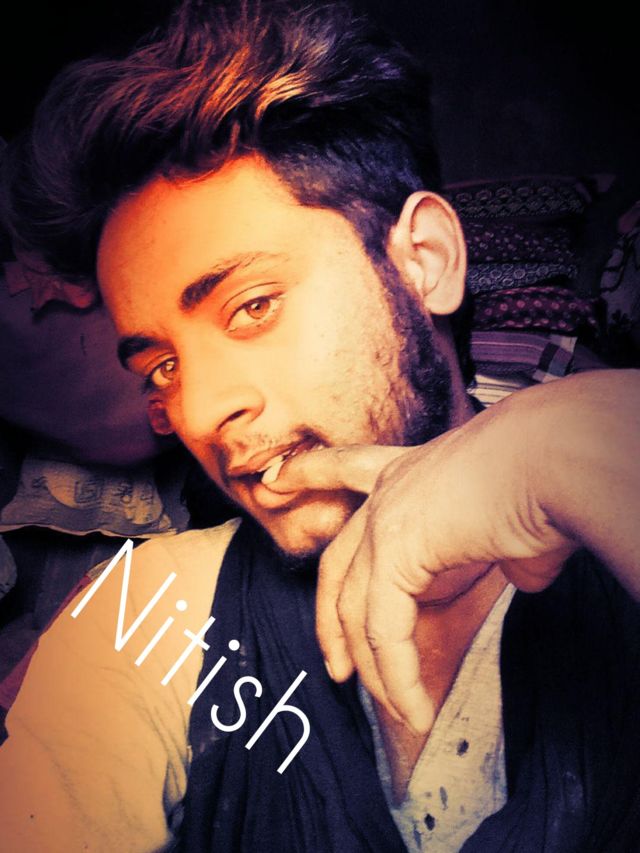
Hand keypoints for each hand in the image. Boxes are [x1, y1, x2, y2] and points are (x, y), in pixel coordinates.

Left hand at [270, 371, 639, 731]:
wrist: (557, 460)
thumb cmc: (549, 479)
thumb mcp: (516, 522)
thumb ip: (505, 549)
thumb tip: (522, 573)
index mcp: (411, 472)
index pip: (346, 468)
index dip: (309, 474)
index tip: (274, 479)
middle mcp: (388, 491)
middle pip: (337, 564)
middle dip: (330, 621)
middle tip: (337, 668)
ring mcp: (385, 520)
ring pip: (357, 608)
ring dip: (375, 669)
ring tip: (398, 710)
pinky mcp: (394, 553)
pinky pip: (386, 630)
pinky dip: (400, 677)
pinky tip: (417, 709)